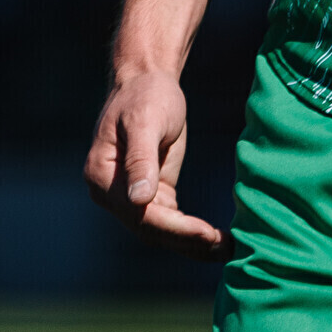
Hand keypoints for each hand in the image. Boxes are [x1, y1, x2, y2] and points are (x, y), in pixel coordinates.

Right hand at [82, 68, 225, 258]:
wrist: (148, 81)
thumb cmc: (145, 96)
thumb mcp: (145, 121)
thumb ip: (140, 160)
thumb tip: (138, 200)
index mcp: (102, 176)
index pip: (139, 214)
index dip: (174, 227)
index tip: (206, 233)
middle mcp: (110, 193)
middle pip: (150, 228)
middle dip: (187, 240)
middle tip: (226, 247)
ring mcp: (128, 197)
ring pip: (160, 231)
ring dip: (191, 243)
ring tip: (228, 250)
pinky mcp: (150, 195)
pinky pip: (169, 221)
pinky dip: (190, 232)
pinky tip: (216, 241)